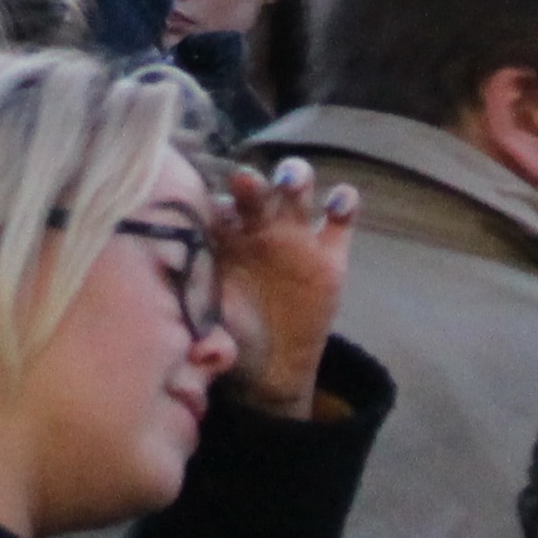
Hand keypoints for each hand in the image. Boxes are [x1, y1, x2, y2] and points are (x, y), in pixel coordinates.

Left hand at [209, 158, 358, 418]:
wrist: (273, 360)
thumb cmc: (233, 335)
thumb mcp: (215, 326)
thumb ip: (203, 322)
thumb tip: (194, 348)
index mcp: (225, 238)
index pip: (216, 211)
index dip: (213, 207)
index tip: (209, 213)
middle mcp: (258, 226)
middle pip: (254, 191)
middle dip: (251, 183)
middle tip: (244, 181)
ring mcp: (295, 235)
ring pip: (296, 191)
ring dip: (294, 177)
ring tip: (290, 180)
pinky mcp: (330, 252)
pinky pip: (341, 218)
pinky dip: (344, 203)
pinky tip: (339, 205)